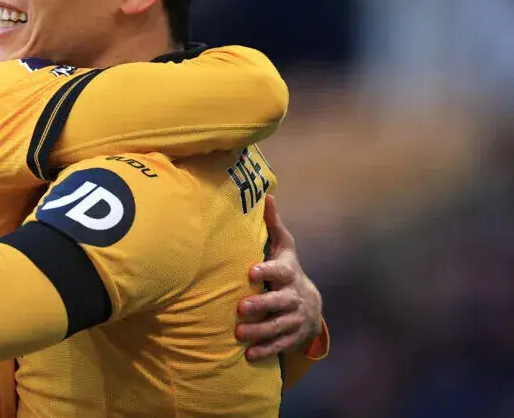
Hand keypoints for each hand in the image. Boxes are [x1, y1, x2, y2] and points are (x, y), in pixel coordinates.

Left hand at [236, 194, 322, 360]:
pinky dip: (265, 351)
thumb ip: (273, 226)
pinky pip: (280, 345)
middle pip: (280, 302)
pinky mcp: (293, 337)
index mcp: (288, 273)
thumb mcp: (284, 248)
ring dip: (259, 331)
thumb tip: (266, 194)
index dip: (267, 271)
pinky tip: (249, 355)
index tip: (251, 272)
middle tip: (240, 308)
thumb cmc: (286, 270)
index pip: (279, 271)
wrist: (310, 304)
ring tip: (239, 333)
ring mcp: (295, 318)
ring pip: (278, 326)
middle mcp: (294, 296)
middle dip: (261, 305)